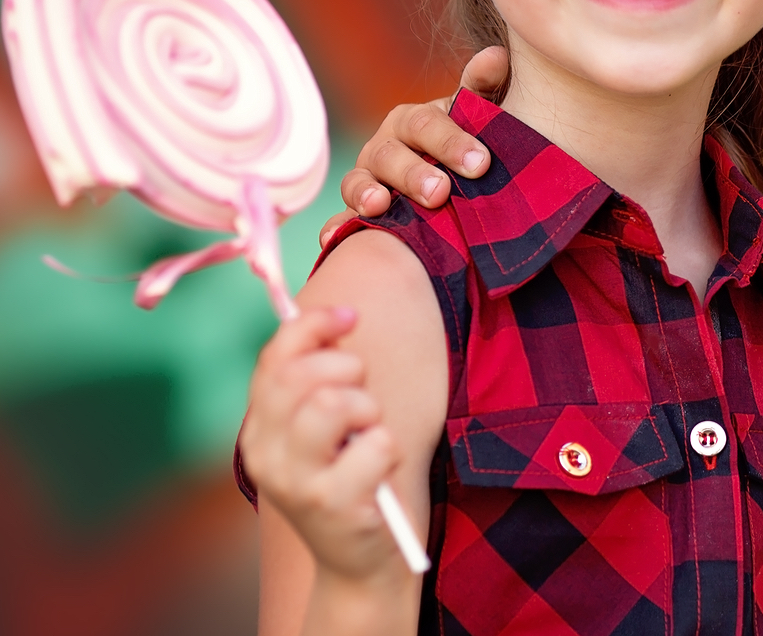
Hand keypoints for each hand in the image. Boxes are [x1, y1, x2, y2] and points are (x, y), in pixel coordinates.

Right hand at [239, 307, 407, 582]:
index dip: (313, 325)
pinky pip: (377, 444)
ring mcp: (294, 481)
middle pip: (301, 375)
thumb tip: (339, 315)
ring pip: (336, 404)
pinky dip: (390, 450)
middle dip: (348, 369)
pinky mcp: (331, 503)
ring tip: (370, 436)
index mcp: (259, 429)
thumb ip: (319, 380)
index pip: (274, 358)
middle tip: (365, 399)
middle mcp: (264, 454)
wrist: (356, 560)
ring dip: (370, 410)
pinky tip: (379, 474)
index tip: (349, 316)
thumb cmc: (350, 480)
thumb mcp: (326, 430)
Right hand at [321, 47, 507, 246]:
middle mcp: (384, 147)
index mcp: (413, 121)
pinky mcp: (357, 212)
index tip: (480, 163)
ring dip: (366, 194)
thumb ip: (482, 88)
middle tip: (440, 193)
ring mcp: (367, 179)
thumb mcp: (475, 116)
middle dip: (414, 174)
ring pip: (358, 183)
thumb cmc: (464, 144)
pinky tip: (334, 237)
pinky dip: (336, 227)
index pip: (427, 124)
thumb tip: (496, 55)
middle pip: (391, 156)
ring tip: (379, 206)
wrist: (449, 182)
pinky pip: (341, 219)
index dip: (451, 142)